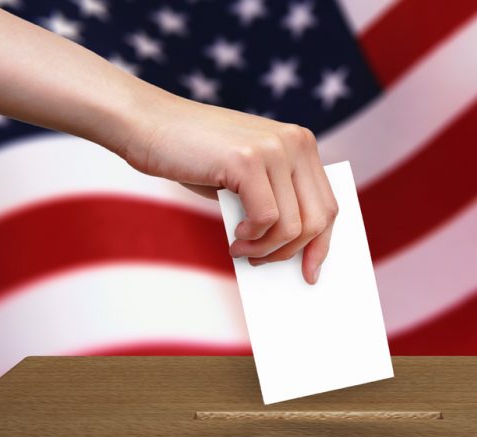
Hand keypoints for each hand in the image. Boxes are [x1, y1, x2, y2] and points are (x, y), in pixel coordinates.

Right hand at [120, 94, 338, 284]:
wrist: (147, 124)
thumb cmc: (195, 157)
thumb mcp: (246, 178)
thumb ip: (274, 202)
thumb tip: (293, 252)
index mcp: (301, 144)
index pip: (328, 204)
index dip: (322, 243)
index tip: (311, 273)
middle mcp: (296, 142)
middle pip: (318, 218)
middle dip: (293, 253)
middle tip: (263, 264)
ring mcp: (274, 149)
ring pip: (293, 225)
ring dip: (266, 250)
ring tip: (241, 252)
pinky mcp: (247, 160)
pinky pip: (267, 220)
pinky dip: (251, 239)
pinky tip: (234, 238)